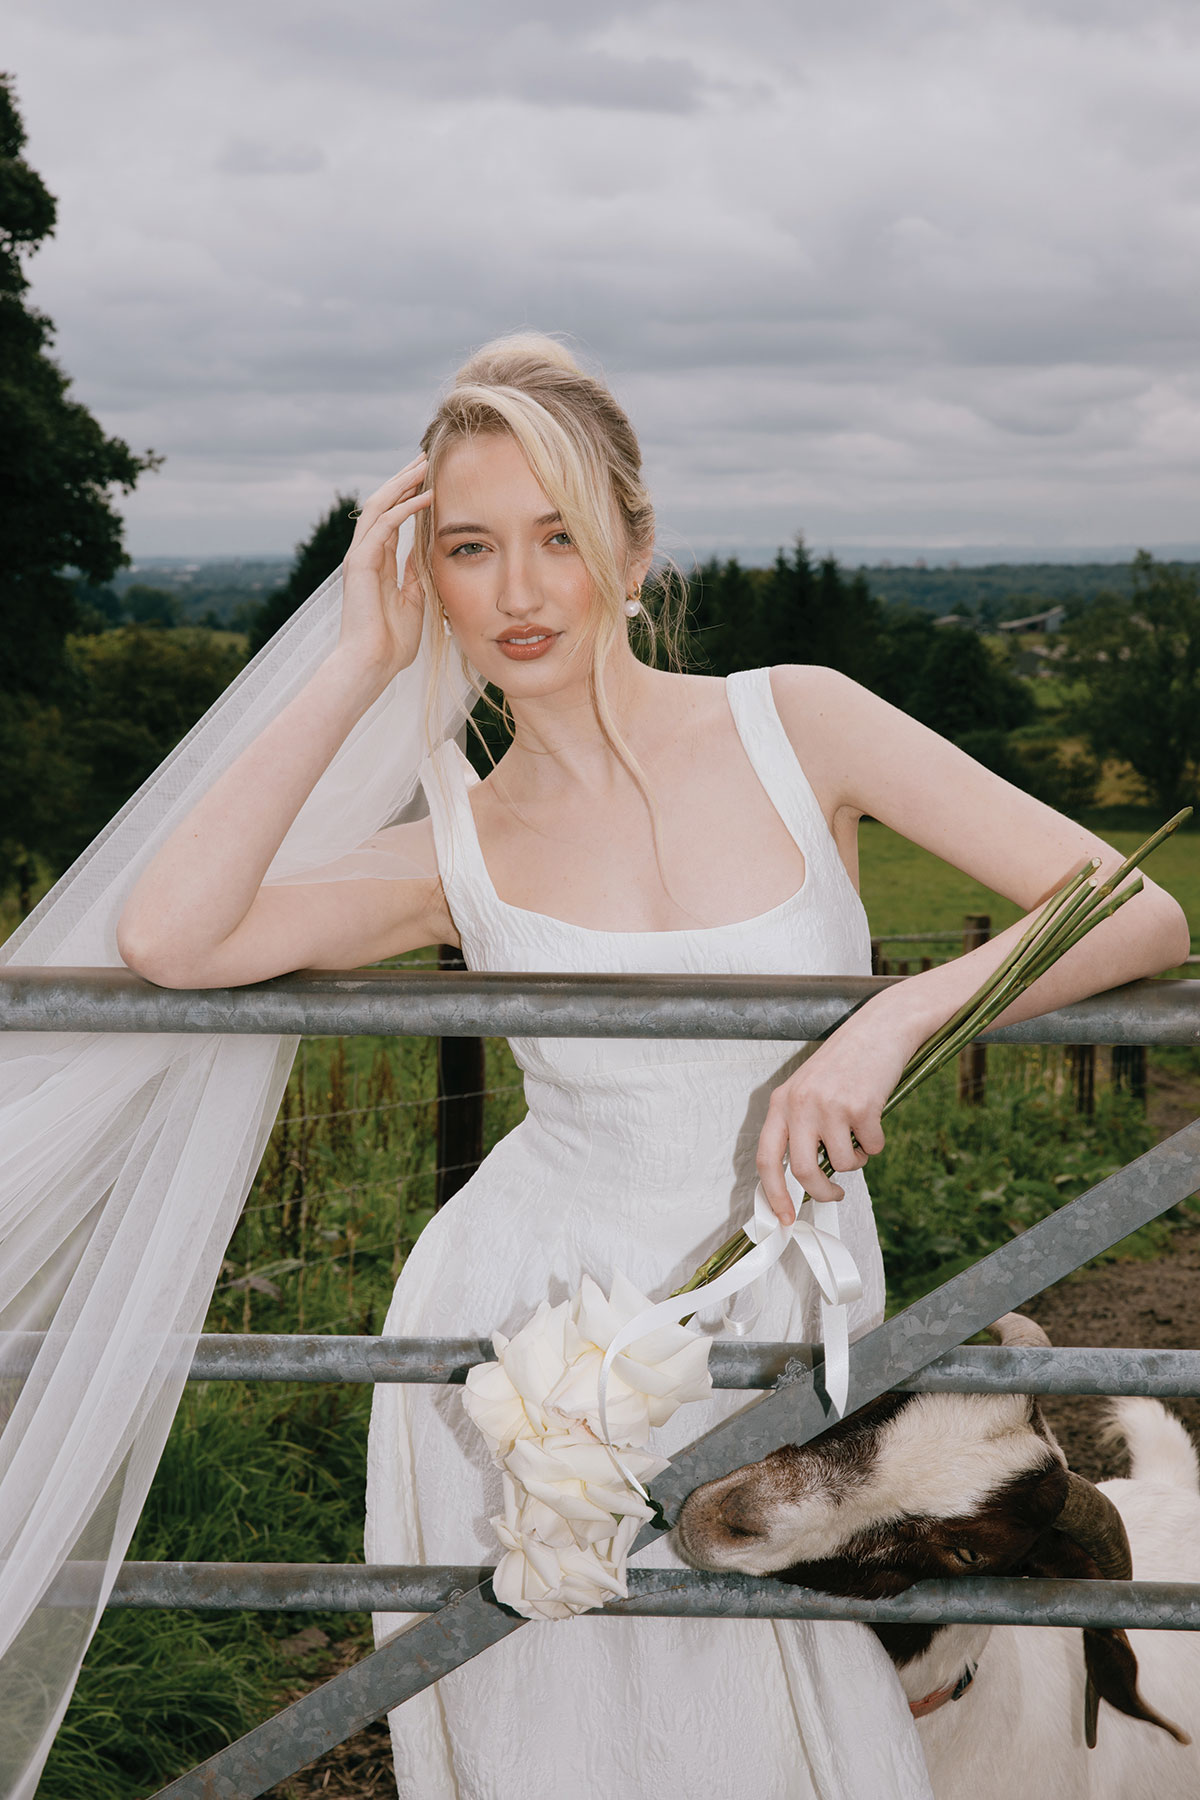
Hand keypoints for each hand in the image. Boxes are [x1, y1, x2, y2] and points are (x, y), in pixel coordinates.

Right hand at [337, 455, 433, 679]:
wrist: (371, 665)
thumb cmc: (391, 644)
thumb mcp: (413, 601)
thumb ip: (415, 575)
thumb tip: (424, 554)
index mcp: (377, 563)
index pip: (391, 518)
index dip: (408, 496)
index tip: (429, 478)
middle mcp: (365, 555)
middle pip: (382, 505)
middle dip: (403, 480)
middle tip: (425, 458)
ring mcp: (360, 557)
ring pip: (379, 507)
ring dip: (403, 484)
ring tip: (425, 465)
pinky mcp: (360, 563)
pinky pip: (383, 525)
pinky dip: (405, 508)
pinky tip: (426, 496)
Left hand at [755, 1017, 908, 1222]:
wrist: (879, 1028)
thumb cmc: (845, 1062)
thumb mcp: (808, 1089)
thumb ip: (800, 1126)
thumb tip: (804, 1178)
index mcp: (781, 1101)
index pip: (766, 1158)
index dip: (773, 1194)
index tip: (784, 1217)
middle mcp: (800, 1104)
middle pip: (802, 1170)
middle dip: (821, 1191)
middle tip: (835, 1193)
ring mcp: (830, 1105)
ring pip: (843, 1162)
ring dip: (856, 1159)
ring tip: (860, 1136)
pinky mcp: (861, 1107)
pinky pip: (871, 1147)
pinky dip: (876, 1143)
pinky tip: (875, 1117)